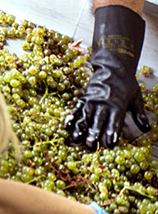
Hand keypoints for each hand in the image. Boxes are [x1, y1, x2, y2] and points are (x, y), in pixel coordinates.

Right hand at [66, 5, 149, 149]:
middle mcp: (103, 103)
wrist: (112, 67)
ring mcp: (92, 99)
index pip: (114, 122)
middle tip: (90, 146)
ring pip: (85, 116)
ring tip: (75, 139)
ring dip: (80, 128)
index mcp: (118, 105)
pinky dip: (71, 117)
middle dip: (93, 134)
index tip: (109, 144)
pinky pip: (76, 108)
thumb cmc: (126, 84)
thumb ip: (139, 114)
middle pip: (97, 121)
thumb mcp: (137, 98)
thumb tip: (147, 129)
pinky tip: (66, 126)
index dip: (111, 133)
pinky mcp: (84, 97)